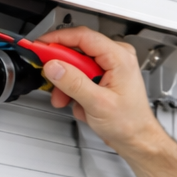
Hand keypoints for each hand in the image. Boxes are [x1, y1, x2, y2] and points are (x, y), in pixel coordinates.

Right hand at [36, 27, 167, 154]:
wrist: (137, 140)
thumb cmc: (130, 124)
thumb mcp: (97, 103)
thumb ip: (73, 83)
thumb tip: (53, 66)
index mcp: (119, 57)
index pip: (82, 37)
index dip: (57, 39)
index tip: (39, 46)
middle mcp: (116, 58)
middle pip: (77, 52)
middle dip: (61, 70)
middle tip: (49, 79)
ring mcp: (109, 68)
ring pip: (76, 66)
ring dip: (66, 84)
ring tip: (64, 100)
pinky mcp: (103, 78)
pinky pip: (80, 77)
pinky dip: (74, 90)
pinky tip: (78, 104)